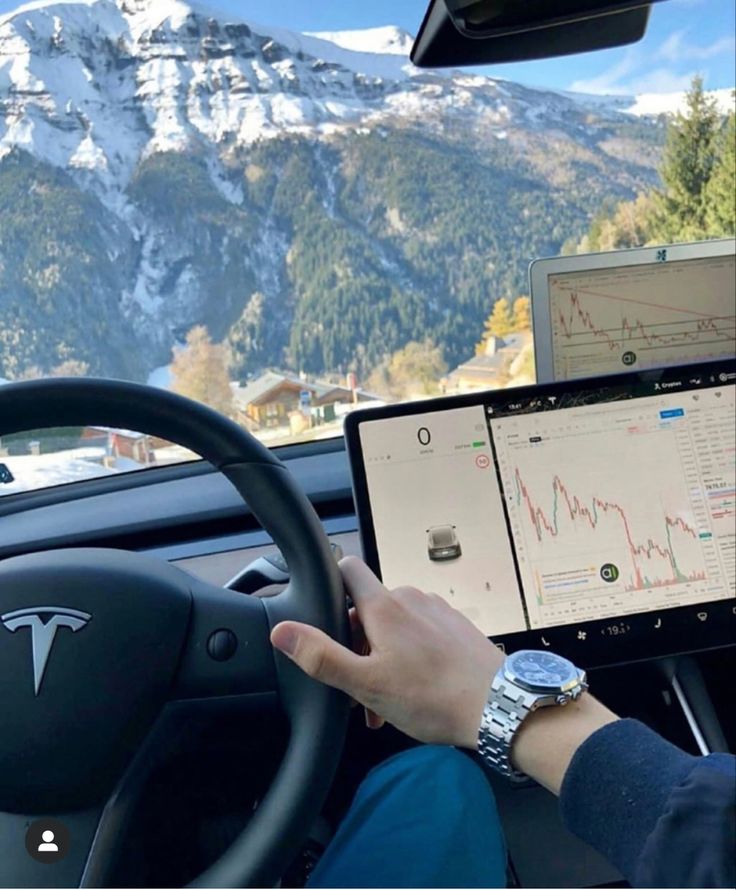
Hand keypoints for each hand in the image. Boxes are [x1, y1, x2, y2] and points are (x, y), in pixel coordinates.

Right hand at [270, 556, 503, 748]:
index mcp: (384, 607)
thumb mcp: (366, 684)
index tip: (324, 615)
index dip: (330, 585)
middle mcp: (411, 599)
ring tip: (388, 702)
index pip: (347, 569)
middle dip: (357, 645)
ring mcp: (437, 611)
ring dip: (383, 656)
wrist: (500, 706)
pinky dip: (410, 657)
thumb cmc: (433, 697)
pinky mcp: (456, 627)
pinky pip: (421, 634)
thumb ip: (321, 656)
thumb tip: (283, 632)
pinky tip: (415, 692)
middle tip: (357, 689)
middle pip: (368, 609)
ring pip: (395, 626)